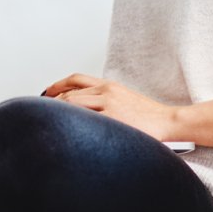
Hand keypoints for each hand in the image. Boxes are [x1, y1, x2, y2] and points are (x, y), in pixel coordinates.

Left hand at [41, 73, 180, 142]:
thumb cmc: (148, 115)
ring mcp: (109, 104)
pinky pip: (86, 119)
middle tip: (43, 114)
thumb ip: (104, 99)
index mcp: (109, 85)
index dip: (57, 86)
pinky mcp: (113, 118)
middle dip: (52, 104)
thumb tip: (83, 109)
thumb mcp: (123, 99)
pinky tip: (67, 131)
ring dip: (59, 114)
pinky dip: (73, 123)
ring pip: (73, 104)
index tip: (45, 95)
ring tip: (52, 125)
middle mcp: (106, 91)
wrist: (169, 121)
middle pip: (69, 94)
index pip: (75, 80)